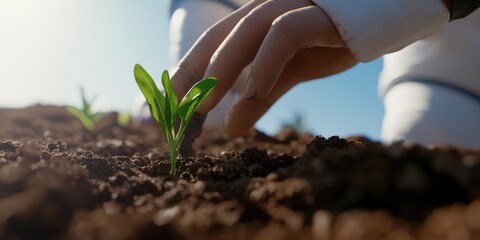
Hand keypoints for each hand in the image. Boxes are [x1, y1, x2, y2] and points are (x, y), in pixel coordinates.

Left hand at [170, 0, 356, 136]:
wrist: (387, 14)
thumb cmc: (334, 39)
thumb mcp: (292, 73)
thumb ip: (261, 97)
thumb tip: (230, 129)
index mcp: (258, 19)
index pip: (213, 42)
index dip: (186, 70)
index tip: (169, 103)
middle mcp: (269, 5)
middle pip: (220, 36)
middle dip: (192, 74)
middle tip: (175, 110)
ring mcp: (294, 4)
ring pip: (247, 31)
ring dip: (221, 69)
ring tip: (203, 106)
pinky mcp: (321, 12)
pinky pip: (286, 33)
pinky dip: (267, 63)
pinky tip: (254, 92)